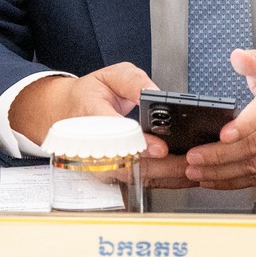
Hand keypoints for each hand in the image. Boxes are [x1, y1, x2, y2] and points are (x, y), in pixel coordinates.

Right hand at [7, 62, 191, 188]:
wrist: (63, 113)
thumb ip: (134, 82)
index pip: (114, 135)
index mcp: (90, 116)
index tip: (161, 148)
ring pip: (133, 177)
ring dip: (164, 177)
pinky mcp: (108, 173)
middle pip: (127, 164)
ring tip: (193, 170)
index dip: (139, 144)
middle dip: (161, 166)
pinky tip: (181, 177)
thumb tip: (155, 93)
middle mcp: (92, 146)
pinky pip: (136, 181)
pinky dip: (160, 181)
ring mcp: (99, 164)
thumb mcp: (111, 75)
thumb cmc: (89, 95)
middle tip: (189, 162)